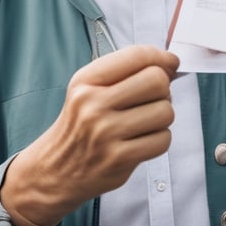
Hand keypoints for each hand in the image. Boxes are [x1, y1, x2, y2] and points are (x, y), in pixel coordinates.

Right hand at [1, 45, 178, 225]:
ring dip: (162, 117)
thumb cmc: (80, 125)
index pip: (136, 56)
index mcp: (86, 80)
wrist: (54, 170)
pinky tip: (142, 140)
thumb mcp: (88, 89)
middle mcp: (93, 104)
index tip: (170, 64)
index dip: (162, 57)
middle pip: (157, 81)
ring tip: (145, 122)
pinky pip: (162, 140)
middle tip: (153, 99)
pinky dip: (160, 139)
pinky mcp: (118, 159)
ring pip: (165, 111)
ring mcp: (106, 133)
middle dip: (164, 89)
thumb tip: (170, 64)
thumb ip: (125, 72)